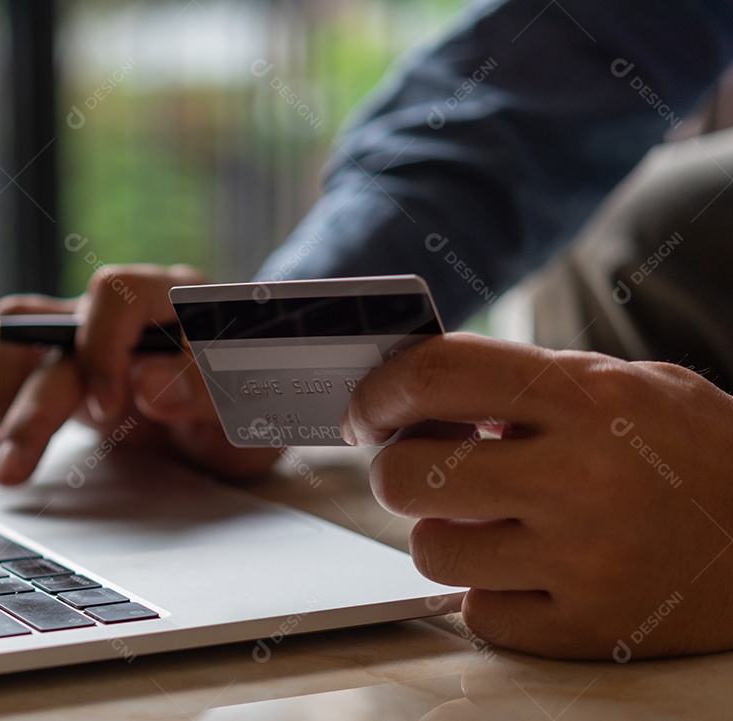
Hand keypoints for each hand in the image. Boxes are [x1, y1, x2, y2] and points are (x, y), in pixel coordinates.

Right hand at [0, 264, 277, 484]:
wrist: (244, 404)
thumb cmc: (253, 401)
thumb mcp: (250, 411)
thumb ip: (208, 393)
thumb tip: (150, 384)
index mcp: (178, 301)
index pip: (116, 295)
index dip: (102, 349)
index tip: (108, 410)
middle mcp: (126, 311)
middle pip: (57, 331)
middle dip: (32, 404)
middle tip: (15, 466)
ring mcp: (92, 334)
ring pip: (18, 333)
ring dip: (1, 391)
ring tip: (6, 455)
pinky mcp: (70, 363)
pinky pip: (13, 357)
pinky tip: (10, 441)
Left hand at [341, 332, 732, 659]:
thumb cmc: (696, 453)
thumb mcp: (623, 385)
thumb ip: (525, 386)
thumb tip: (421, 400)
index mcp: (585, 399)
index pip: (437, 375)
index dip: (380, 391)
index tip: (367, 411)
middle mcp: (579, 478)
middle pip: (408, 475)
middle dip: (397, 471)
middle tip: (420, 470)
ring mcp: (583, 560)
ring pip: (432, 550)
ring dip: (444, 535)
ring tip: (491, 522)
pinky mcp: (588, 628)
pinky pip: (479, 613)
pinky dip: (489, 592)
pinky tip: (528, 570)